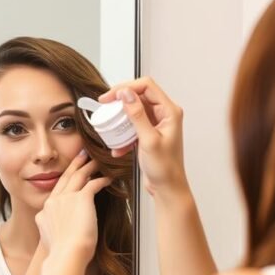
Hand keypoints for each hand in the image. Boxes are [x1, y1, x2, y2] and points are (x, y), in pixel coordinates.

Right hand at [35, 152, 112, 261]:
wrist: (67, 255)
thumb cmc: (62, 255)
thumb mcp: (51, 241)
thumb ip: (52, 232)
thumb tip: (58, 233)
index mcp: (44, 213)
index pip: (55, 193)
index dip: (64, 182)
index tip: (70, 176)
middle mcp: (52, 202)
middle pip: (64, 178)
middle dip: (74, 165)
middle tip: (80, 155)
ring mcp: (65, 198)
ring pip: (78, 176)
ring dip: (88, 166)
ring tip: (95, 160)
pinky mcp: (81, 198)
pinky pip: (93, 184)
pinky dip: (102, 180)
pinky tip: (109, 178)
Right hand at [99, 76, 187, 196]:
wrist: (168, 188)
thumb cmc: (165, 168)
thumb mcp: (148, 140)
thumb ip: (137, 115)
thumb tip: (126, 94)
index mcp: (170, 111)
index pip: (146, 86)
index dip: (126, 87)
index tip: (109, 97)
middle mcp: (165, 114)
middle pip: (139, 95)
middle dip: (120, 102)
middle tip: (104, 107)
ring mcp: (157, 123)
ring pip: (134, 110)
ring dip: (121, 120)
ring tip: (111, 130)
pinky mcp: (149, 133)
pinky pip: (132, 126)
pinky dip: (124, 134)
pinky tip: (119, 148)